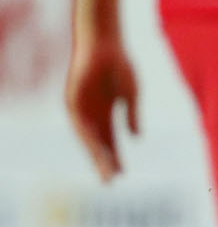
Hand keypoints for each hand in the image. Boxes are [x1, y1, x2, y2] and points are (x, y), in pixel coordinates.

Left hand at [66, 33, 139, 181]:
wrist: (103, 44)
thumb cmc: (120, 65)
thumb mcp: (131, 94)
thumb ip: (132, 115)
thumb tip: (136, 138)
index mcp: (107, 113)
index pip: (110, 141)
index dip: (116, 157)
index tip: (123, 174)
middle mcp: (92, 114)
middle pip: (98, 144)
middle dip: (105, 162)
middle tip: (111, 181)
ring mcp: (82, 109)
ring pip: (88, 138)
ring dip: (95, 155)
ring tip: (104, 170)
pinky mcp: (72, 101)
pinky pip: (79, 123)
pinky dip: (88, 137)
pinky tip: (95, 149)